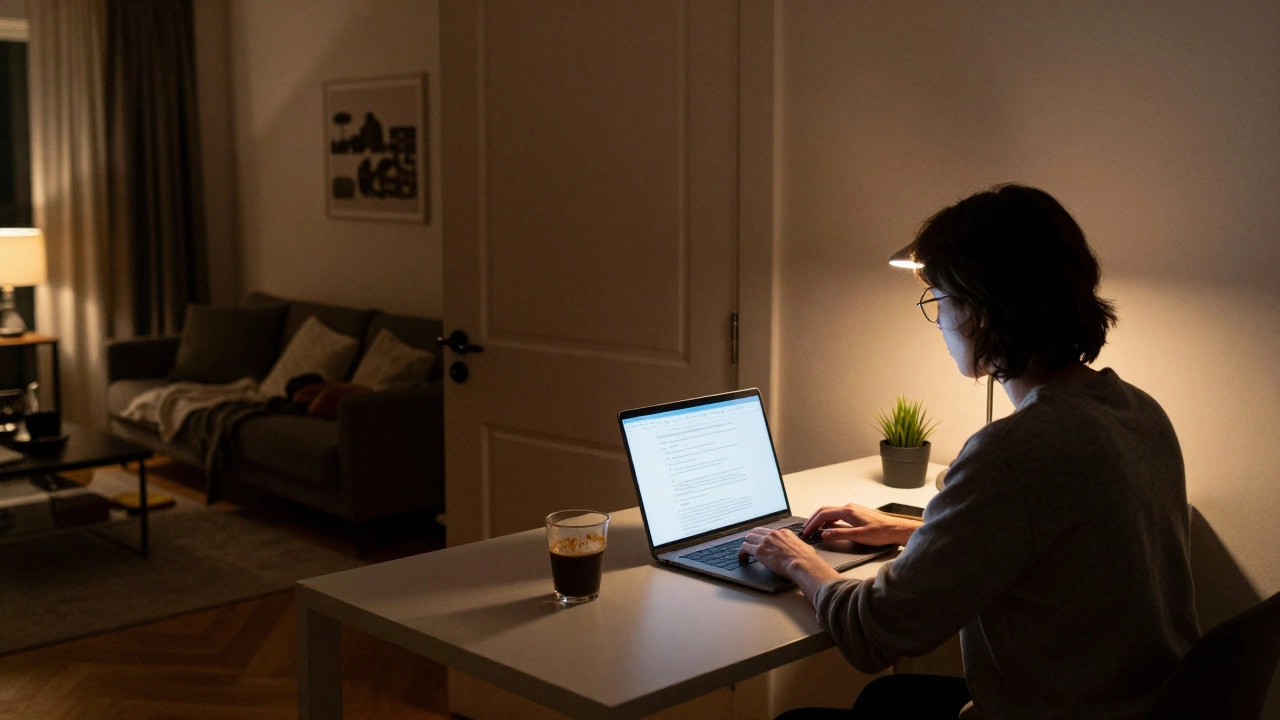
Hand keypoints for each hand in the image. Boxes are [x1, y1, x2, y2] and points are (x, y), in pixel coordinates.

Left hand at [737, 526, 820, 578]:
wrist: (802, 563)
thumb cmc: (806, 559)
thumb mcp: (804, 546)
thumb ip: (799, 546)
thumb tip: (803, 550)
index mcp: (783, 532)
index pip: (768, 531)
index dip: (763, 537)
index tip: (761, 542)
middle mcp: (772, 534)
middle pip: (756, 532)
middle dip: (752, 539)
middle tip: (750, 545)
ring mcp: (765, 541)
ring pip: (748, 538)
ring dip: (746, 545)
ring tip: (745, 552)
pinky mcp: (759, 551)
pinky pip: (745, 548)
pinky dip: (742, 553)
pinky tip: (742, 558)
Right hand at [801, 504, 921, 546]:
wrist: (896, 529)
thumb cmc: (881, 532)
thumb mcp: (859, 535)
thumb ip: (839, 534)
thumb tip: (823, 534)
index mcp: (848, 511)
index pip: (824, 514)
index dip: (813, 523)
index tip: (807, 531)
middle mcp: (849, 507)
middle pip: (825, 510)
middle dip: (814, 519)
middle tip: (807, 530)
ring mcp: (853, 509)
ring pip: (831, 512)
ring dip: (821, 520)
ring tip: (815, 529)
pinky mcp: (857, 513)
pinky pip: (838, 514)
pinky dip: (830, 520)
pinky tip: (830, 527)